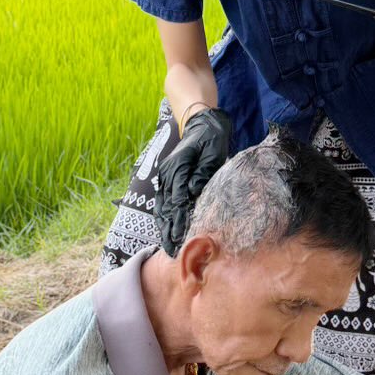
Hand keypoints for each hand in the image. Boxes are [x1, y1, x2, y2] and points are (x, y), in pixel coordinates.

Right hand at [154, 107, 232, 254]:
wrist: (201, 122)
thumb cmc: (211, 137)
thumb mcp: (212, 152)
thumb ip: (203, 172)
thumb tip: (192, 191)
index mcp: (178, 167)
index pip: (178, 200)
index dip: (179, 221)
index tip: (181, 238)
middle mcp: (168, 173)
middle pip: (167, 207)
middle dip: (168, 231)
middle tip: (172, 252)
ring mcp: (165, 176)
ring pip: (162, 207)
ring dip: (164, 228)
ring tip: (167, 247)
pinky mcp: (168, 178)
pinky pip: (163, 201)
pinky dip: (164, 217)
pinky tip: (165, 231)